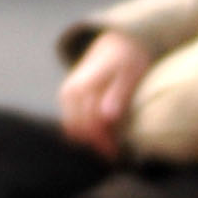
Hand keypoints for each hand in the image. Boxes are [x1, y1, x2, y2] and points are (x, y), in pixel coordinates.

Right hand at [58, 28, 152, 157]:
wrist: (118, 42)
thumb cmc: (128, 58)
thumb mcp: (130, 73)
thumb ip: (118, 94)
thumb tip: (107, 117)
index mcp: (81, 87)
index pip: (87, 123)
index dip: (101, 141)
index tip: (116, 153)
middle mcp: (69, 92)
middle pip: (78, 129)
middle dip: (96, 144)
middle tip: (115, 155)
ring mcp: (67, 95)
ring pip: (73, 128)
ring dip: (91, 140)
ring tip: (111, 149)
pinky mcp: (69, 98)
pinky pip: (74, 122)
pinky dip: (88, 132)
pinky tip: (105, 136)